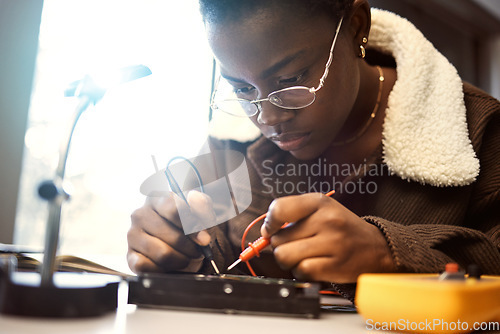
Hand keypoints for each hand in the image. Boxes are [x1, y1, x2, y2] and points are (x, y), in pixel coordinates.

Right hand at [127, 190, 215, 273]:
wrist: (178, 247)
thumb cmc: (189, 228)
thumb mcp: (201, 215)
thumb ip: (202, 207)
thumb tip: (196, 207)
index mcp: (157, 199)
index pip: (174, 210)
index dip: (193, 228)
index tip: (204, 239)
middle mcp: (140, 214)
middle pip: (173, 236)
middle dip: (191, 248)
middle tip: (197, 251)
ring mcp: (133, 235)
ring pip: (163, 254)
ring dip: (181, 260)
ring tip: (185, 258)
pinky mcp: (130, 256)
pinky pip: (148, 268)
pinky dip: (164, 270)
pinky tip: (169, 265)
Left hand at [260, 193, 394, 282]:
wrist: (377, 247)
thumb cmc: (342, 228)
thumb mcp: (321, 209)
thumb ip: (292, 214)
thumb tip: (265, 232)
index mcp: (320, 202)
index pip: (279, 209)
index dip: (269, 223)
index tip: (271, 230)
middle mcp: (326, 220)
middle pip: (278, 239)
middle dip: (281, 245)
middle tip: (297, 244)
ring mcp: (332, 243)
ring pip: (285, 256)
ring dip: (289, 260)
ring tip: (303, 255)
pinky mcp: (335, 265)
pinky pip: (301, 271)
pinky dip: (302, 271)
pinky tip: (314, 265)